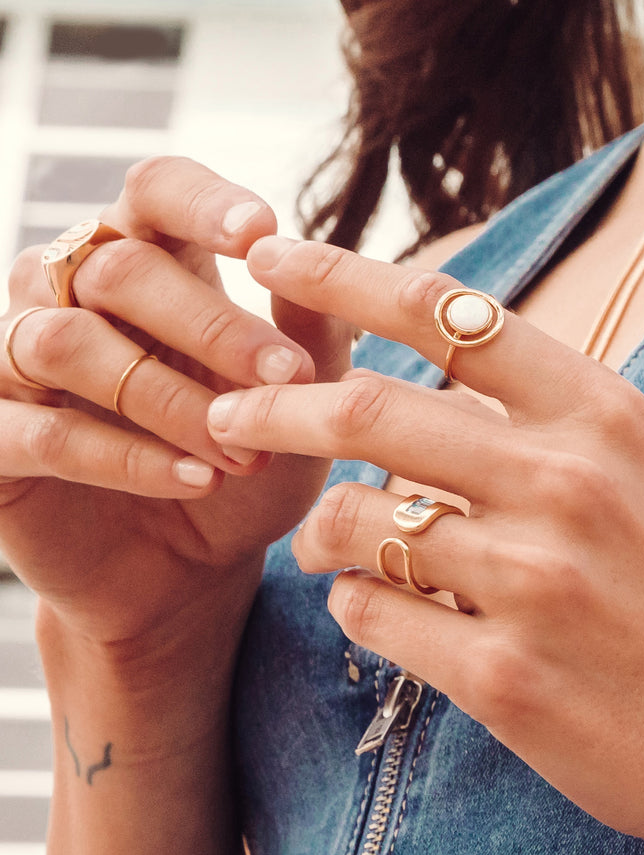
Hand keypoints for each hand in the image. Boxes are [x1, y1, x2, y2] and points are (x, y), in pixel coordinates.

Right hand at [0, 159, 347, 644]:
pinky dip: (126, 457)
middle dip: (211, 325)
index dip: (201, 202)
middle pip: (114, 266)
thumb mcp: (299, 408)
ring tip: (244, 454)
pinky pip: (44, 431)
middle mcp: (69, 297)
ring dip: (166, 397)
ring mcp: (18, 364)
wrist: (195, 573)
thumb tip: (312, 265)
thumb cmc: (249, 471)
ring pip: (67, 341)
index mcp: (149, 266)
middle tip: (287, 379)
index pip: (154, 190)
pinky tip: (197, 480)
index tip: (261, 234)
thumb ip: (311, 338)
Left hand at [204, 236, 643, 854]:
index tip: (269, 258)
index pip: (446, 309)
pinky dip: (355, 608)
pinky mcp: (503, 676)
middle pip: (364, 409)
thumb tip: (406, 376)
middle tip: (228, 420)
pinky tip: (387, 615)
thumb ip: (536, 416)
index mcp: (602, 414)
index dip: (339, 274)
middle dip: (271, 409)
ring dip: (319, 533)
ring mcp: (533, 581)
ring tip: (334, 549)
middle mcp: (565, 482)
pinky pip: (369, 617)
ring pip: (349, 523)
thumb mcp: (636, 474)